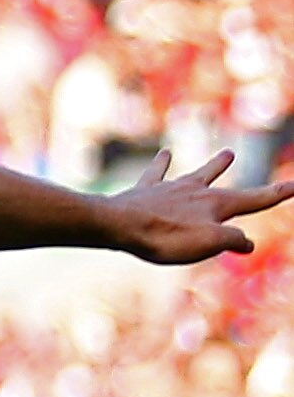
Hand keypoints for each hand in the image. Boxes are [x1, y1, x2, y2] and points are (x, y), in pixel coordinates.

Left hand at [101, 149, 292, 263]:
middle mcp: (195, 191)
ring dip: (212, 165)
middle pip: (221, 181)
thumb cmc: (165, 237)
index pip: (255, 199)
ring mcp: (170, 189)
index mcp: (216, 204)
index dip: (279, 193)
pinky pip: (156, 173)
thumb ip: (233, 241)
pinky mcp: (145, 191)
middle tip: (245, 158)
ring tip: (228, 152)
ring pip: (195, 173)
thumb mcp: (210, 243)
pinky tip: (164, 153)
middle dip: (238, 176)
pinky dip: (161, 164)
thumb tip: (247, 243)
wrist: (119, 225)